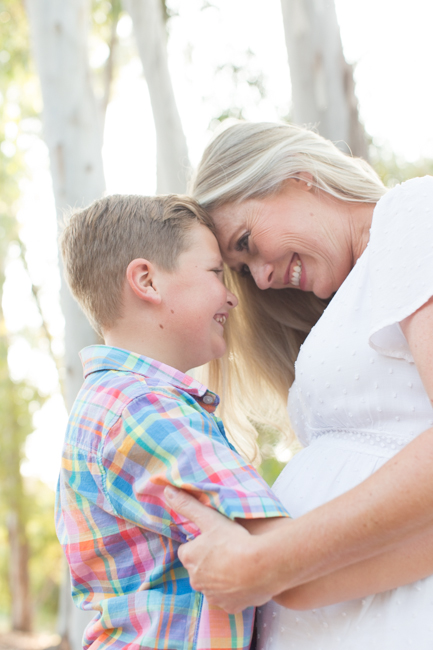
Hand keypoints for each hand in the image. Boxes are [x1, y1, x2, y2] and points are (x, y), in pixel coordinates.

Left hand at [164, 486, 275, 612]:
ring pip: (213, 585)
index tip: (214, 540)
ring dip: (221, 577)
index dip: (200, 544)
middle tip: (228, 550)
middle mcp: (196, 580)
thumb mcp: (209, 518)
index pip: (188, 551)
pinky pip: (228, 598)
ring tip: (238, 564)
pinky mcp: (229, 607)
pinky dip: (234, 591)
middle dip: (209, 562)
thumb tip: (167, 490)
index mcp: (189, 558)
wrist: (261, 566)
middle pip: (200, 569)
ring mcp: (212, 596)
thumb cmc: (233, 541)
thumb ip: (187, 505)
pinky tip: (244, 579)